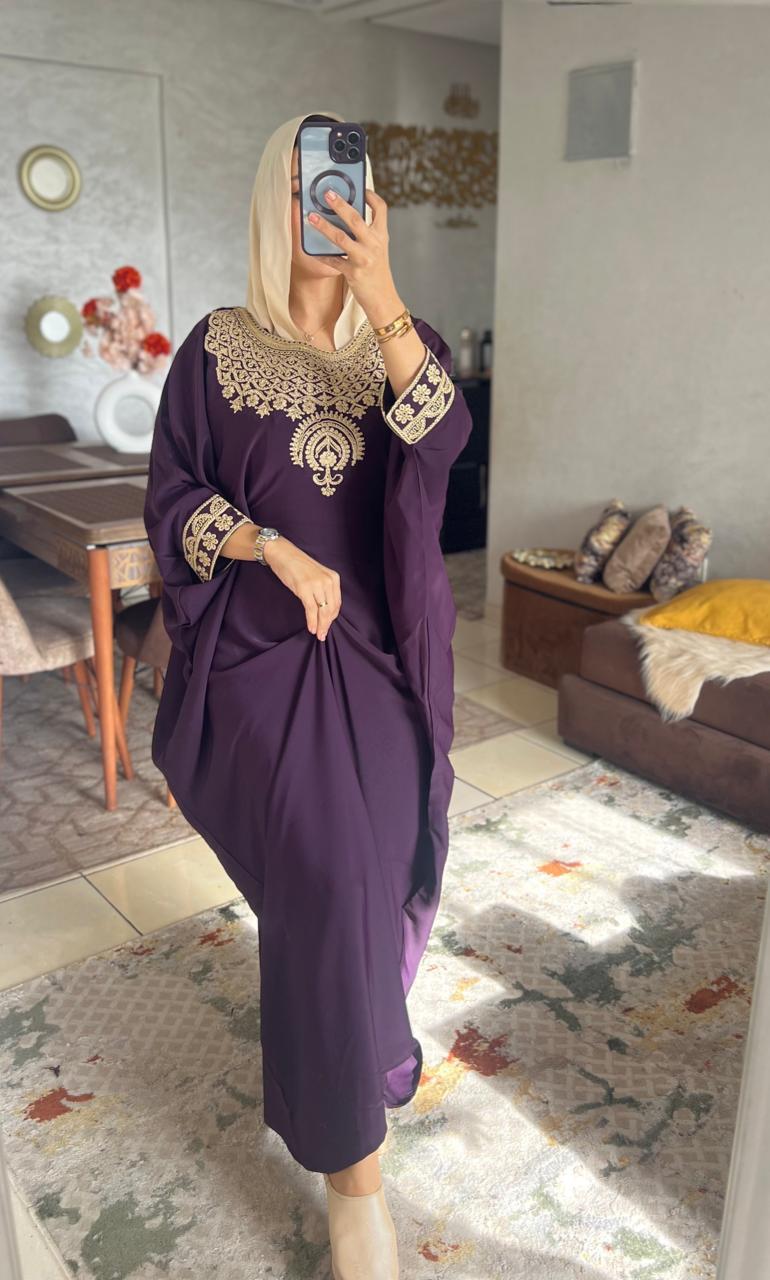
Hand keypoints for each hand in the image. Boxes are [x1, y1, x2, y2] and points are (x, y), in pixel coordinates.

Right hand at [263, 537, 340, 640]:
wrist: (283, 554)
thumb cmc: (298, 566)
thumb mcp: (317, 576)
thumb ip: (323, 590)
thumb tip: (324, 610)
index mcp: (333, 578)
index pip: (337, 603)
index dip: (332, 618)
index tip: (327, 626)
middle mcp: (328, 581)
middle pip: (331, 609)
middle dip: (327, 624)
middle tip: (323, 635)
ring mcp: (316, 584)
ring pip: (323, 611)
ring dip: (320, 626)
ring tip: (318, 635)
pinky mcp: (304, 589)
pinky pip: (311, 610)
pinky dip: (312, 621)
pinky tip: (311, 628)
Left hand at [307, 187, 401, 323]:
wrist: (383, 299)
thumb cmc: (378, 273)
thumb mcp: (378, 249)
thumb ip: (367, 234)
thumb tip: (348, 216)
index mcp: (382, 236)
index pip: (381, 209)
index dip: (371, 196)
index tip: (360, 188)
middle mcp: (374, 245)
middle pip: (356, 219)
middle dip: (340, 204)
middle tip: (327, 194)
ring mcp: (363, 259)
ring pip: (341, 238)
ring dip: (324, 226)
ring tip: (311, 217)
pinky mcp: (353, 273)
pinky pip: (333, 261)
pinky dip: (322, 256)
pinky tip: (312, 251)